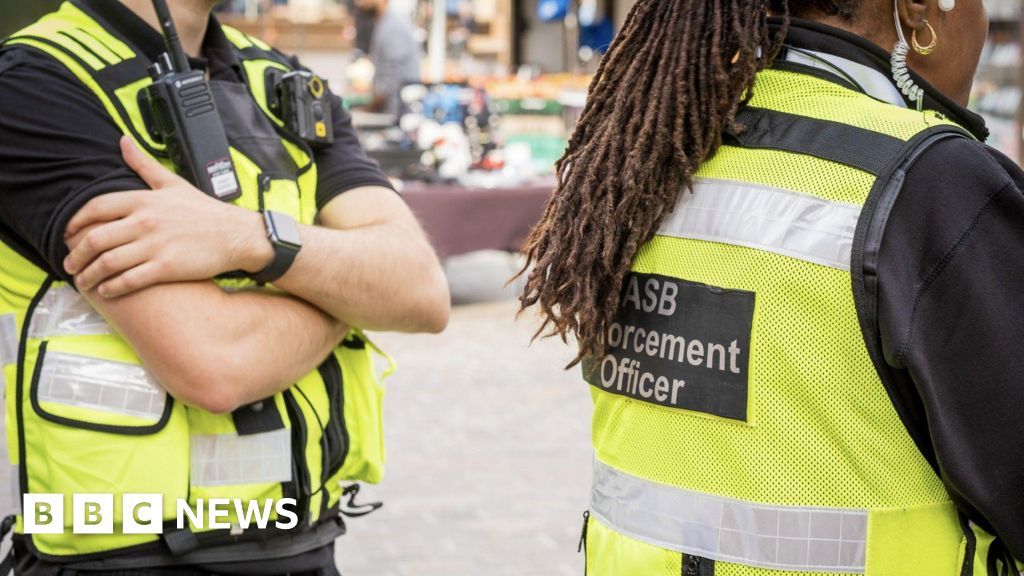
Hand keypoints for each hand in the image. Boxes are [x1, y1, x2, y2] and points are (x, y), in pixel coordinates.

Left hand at [64, 137, 272, 296]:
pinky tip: (107, 290)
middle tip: (70, 265)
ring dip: (89, 275)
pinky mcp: (167, 267)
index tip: (68, 234)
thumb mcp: (173, 183)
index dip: (75, 223)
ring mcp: (155, 246)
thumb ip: (143, 164)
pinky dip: (112, 287)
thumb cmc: (205, 211)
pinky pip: (129, 280)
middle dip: (76, 255)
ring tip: (84, 281)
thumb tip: (122, 141)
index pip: (96, 208)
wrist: (237, 235)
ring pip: (108, 262)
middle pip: (95, 239)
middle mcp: (146, 222)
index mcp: (144, 200)